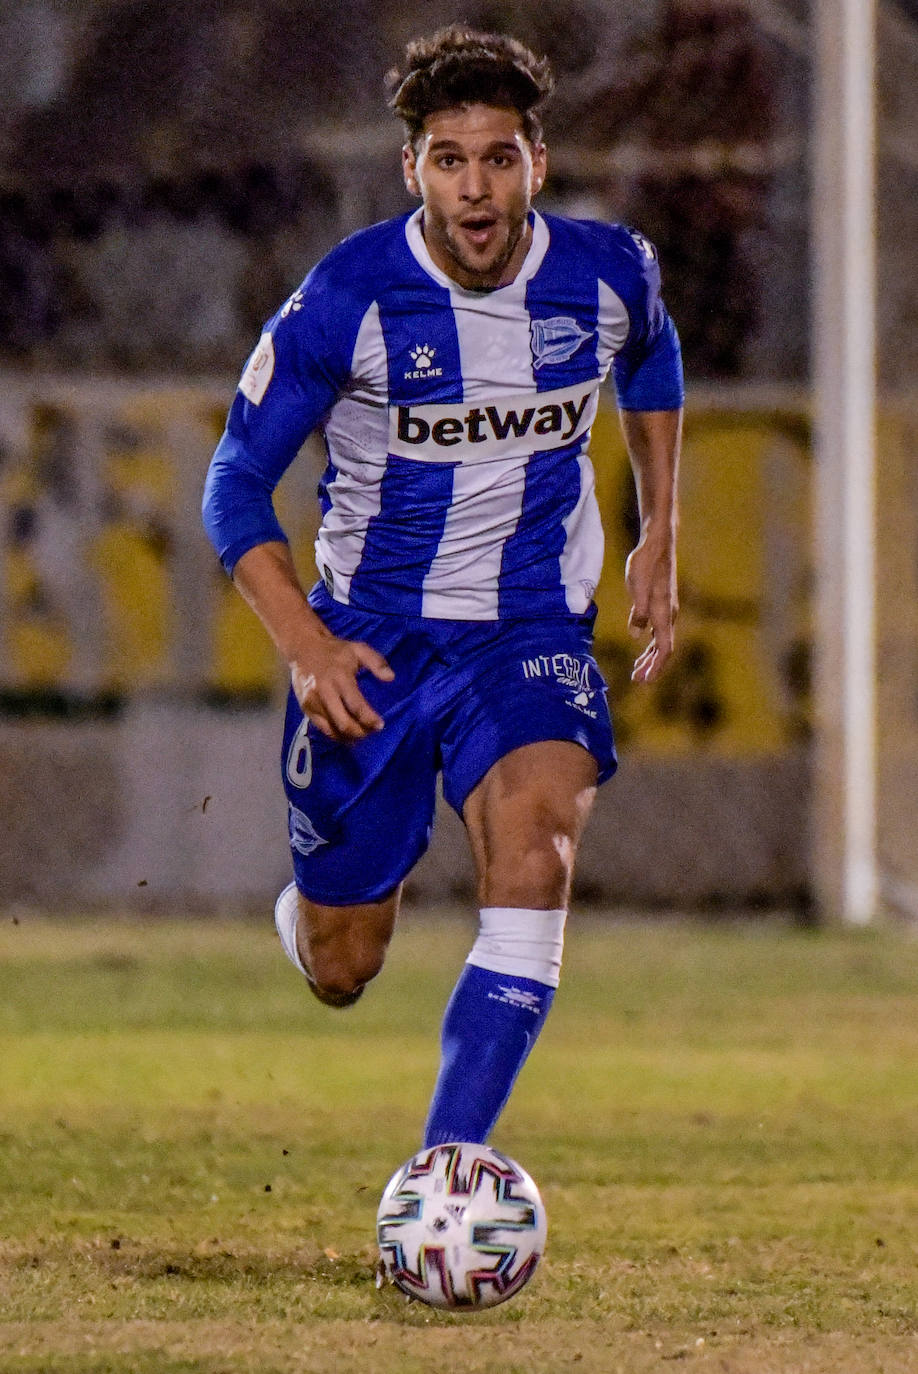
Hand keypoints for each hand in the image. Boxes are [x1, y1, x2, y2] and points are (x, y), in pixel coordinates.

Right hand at [290, 634, 393, 741]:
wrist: (303, 647)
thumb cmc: (335, 650)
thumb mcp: (358, 649)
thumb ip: (377, 662)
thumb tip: (391, 677)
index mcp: (340, 678)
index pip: (356, 705)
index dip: (369, 719)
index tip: (380, 725)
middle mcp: (325, 692)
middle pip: (343, 722)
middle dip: (360, 732)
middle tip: (370, 732)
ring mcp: (313, 701)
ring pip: (332, 729)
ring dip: (348, 737)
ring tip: (360, 736)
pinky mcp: (305, 707)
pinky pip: (321, 728)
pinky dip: (335, 735)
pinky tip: (346, 735)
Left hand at [625, 534, 677, 683]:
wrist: (658, 543)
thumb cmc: (646, 563)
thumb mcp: (637, 587)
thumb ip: (638, 613)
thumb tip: (636, 635)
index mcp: (664, 613)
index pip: (663, 649)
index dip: (655, 667)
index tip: (645, 681)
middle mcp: (668, 614)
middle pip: (663, 649)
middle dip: (652, 667)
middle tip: (638, 681)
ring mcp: (666, 609)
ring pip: (660, 640)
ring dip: (650, 657)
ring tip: (638, 669)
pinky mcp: (661, 603)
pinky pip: (657, 630)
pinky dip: (649, 643)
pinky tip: (641, 645)